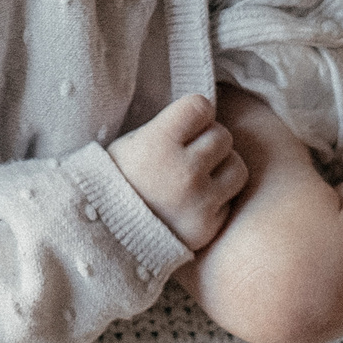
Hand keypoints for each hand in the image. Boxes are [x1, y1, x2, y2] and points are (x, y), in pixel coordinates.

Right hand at [108, 92, 247, 250]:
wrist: (106, 236)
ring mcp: (199, 201)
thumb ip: (167, 128)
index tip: (186, 124)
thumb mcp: (130, 144)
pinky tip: (194, 203)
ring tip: (200, 175)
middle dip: (208, 141)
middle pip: (222, 135)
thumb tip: (203, 115)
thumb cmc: (116, 182)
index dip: (194, 114)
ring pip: (237, 167)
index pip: (201, 107)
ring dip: (222, 168)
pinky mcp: (209, 226)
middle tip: (191, 153)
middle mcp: (184, 171)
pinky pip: (230, 202)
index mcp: (158, 143)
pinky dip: (216, 200)